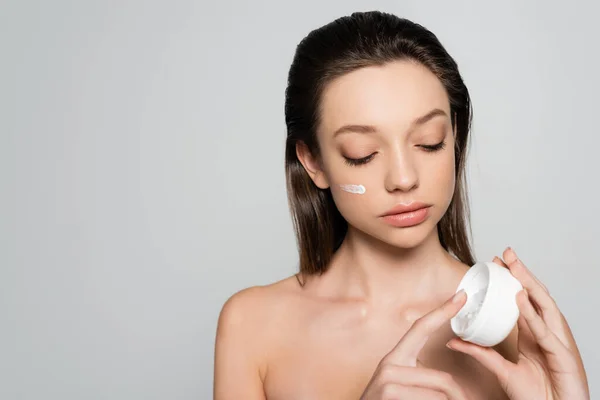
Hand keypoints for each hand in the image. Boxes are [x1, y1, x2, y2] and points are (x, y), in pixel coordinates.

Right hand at [360, 290, 469, 399]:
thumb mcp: (402, 387)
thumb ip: (419, 376)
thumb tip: (448, 382)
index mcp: (395, 358)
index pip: (421, 327)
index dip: (442, 312)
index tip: (461, 297)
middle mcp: (389, 364)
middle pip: (444, 378)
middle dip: (456, 399)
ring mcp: (387, 379)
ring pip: (440, 394)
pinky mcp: (389, 392)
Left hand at [446, 247, 589, 399]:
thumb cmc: (537, 397)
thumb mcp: (502, 370)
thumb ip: (480, 353)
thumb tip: (452, 340)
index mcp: (535, 335)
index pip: (525, 300)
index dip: (513, 280)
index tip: (496, 263)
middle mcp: (549, 334)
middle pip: (536, 297)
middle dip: (522, 273)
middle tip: (505, 253)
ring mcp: (559, 343)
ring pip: (545, 307)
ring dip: (528, 284)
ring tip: (513, 266)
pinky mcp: (564, 357)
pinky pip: (545, 333)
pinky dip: (532, 314)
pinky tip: (520, 297)